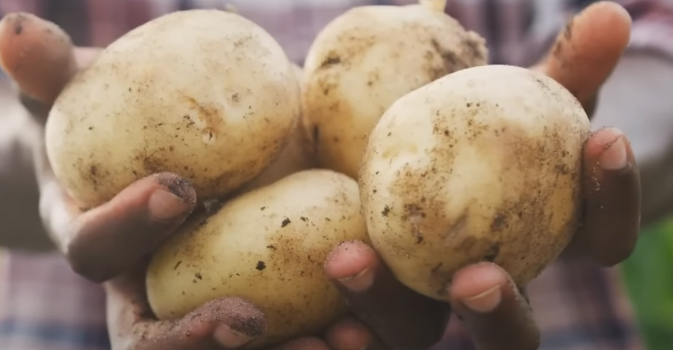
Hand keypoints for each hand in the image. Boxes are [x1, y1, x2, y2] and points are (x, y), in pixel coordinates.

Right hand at [0, 12, 383, 349]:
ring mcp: (205, 300)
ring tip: (341, 339)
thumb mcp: (79, 93)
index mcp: (99, 242)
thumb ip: (48, 73)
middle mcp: (148, 289)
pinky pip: (295, 330)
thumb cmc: (111, 121)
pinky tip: (373, 323)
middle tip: (253, 322)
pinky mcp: (263, 295)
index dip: (128, 227)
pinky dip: (335, 332)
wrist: (157, 152)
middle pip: (162, 342)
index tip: (178, 188)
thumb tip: (13, 28)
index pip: (95, 251)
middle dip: (202, 341)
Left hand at [322, 2, 640, 349]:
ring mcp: (422, 306)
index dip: (613, 198)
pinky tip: (308, 317)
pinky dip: (337, 329)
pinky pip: (354, 330)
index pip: (599, 238)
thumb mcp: (516, 101)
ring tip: (348, 262)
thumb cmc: (475, 129)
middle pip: (510, 333)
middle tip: (477, 278)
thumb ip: (561, 70)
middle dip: (497, 312)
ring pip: (416, 333)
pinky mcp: (364, 305)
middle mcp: (484, 291)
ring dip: (386, 310)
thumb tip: (607, 16)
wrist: (398, 156)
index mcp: (538, 245)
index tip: (601, 139)